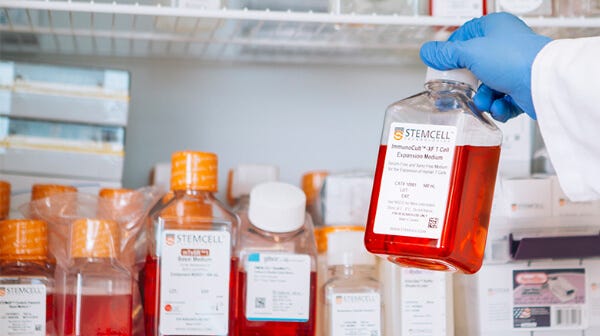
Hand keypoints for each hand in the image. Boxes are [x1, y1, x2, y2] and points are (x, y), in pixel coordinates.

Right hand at [420, 13, 551, 120]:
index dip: (451, 53)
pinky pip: (502, 100)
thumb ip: (445, 54)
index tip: (442, 67)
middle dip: (469, 83)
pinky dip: (499, 107)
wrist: (543, 83)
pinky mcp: (522, 88)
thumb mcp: (470, 53)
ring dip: (484, 98)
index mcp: (494, 28)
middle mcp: (505, 45)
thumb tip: (428, 52)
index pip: (464, 37)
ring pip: (488, 86)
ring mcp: (514, 67)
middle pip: (474, 66)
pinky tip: (500, 106)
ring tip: (487, 101)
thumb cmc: (514, 59)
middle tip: (462, 88)